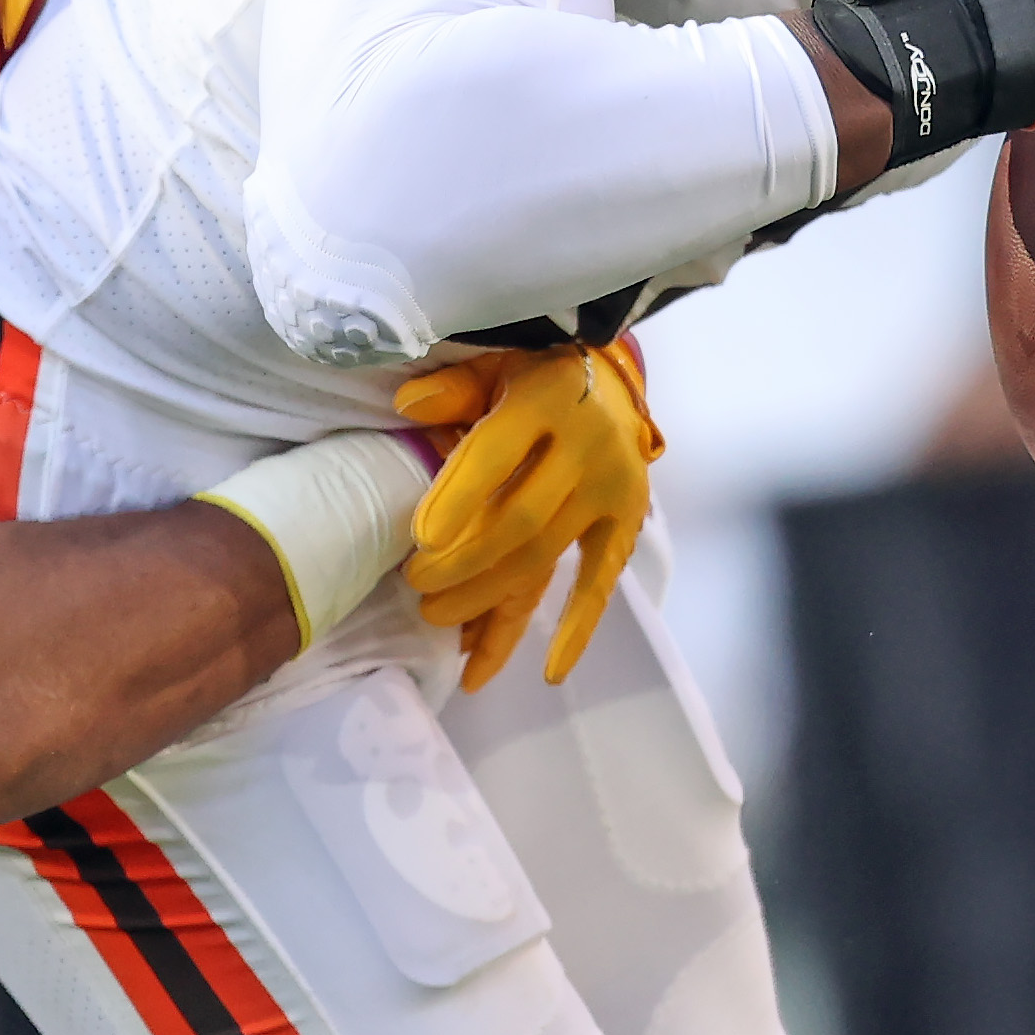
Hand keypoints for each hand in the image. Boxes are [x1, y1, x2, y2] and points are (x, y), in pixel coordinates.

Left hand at [392, 337, 660, 689]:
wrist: (612, 380)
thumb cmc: (535, 376)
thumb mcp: (495, 365)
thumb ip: (453, 387)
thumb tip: (407, 405)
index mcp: (546, 400)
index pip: (496, 454)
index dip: (458, 497)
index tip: (420, 538)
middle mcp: (587, 447)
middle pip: (518, 521)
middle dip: (462, 562)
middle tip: (415, 584)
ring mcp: (612, 490)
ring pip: (546, 558)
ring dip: (490, 597)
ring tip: (436, 617)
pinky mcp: (627, 523)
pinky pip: (602, 583)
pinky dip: (578, 629)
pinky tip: (548, 670)